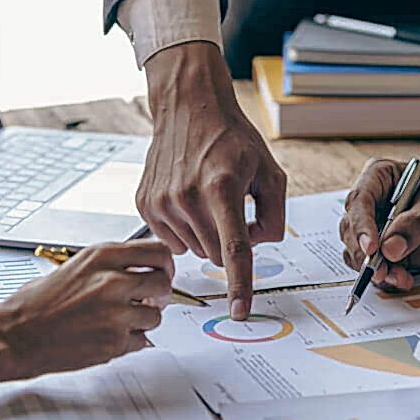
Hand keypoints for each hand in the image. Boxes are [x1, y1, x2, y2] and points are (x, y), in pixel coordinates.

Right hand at [0, 240, 173, 396]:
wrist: (14, 336)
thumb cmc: (37, 303)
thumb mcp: (77, 266)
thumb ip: (112, 264)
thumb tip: (145, 268)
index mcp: (103, 256)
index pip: (159, 251)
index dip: (165, 263)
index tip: (163, 271)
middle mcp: (113, 281)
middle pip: (164, 282)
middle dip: (159, 293)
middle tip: (149, 299)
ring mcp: (116, 313)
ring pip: (156, 315)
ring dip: (143, 320)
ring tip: (117, 321)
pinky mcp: (115, 342)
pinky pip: (142, 341)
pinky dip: (130, 341)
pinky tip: (108, 336)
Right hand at [139, 42, 286, 319]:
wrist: (188, 107)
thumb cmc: (231, 138)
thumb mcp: (269, 171)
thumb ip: (275, 215)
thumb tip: (257, 246)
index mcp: (222, 189)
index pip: (234, 249)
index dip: (240, 284)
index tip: (240, 311)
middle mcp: (187, 197)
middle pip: (216, 254)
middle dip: (228, 241)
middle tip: (230, 207)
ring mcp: (161, 202)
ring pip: (194, 250)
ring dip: (206, 234)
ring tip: (206, 197)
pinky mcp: (144, 204)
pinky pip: (172, 240)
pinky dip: (185, 228)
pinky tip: (186, 198)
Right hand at [340, 155, 419, 288]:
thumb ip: (415, 225)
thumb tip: (389, 248)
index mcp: (382, 177)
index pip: (359, 200)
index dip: (361, 225)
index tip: (371, 248)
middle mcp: (375, 203)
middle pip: (352, 229)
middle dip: (364, 253)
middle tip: (381, 270)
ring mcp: (380, 228)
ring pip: (358, 252)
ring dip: (375, 269)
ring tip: (399, 277)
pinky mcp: (389, 252)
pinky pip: (376, 268)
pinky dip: (386, 278)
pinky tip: (403, 279)